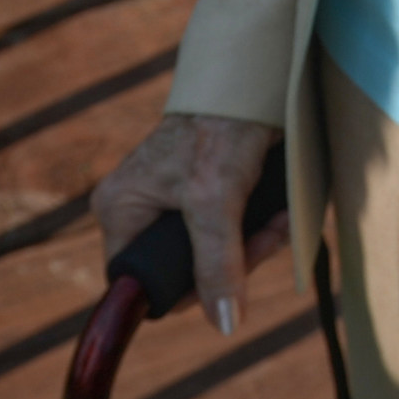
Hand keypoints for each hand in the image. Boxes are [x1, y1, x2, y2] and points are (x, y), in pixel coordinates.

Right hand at [92, 112, 287, 338]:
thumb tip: (225, 325)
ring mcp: (171, 201)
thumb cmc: (220, 126)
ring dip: (252, 244)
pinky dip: (255, 226)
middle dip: (232, 262)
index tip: (226, 280)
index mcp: (119, 211)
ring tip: (278, 221)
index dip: (184, 291)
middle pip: (183, 271)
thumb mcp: (215, 201)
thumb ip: (218, 263)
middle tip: (266, 238)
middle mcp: (138, 208)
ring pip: (211, 254)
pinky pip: (226, 230)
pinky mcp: (204, 192)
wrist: (251, 74)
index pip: (139, 283)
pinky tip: (279, 212)